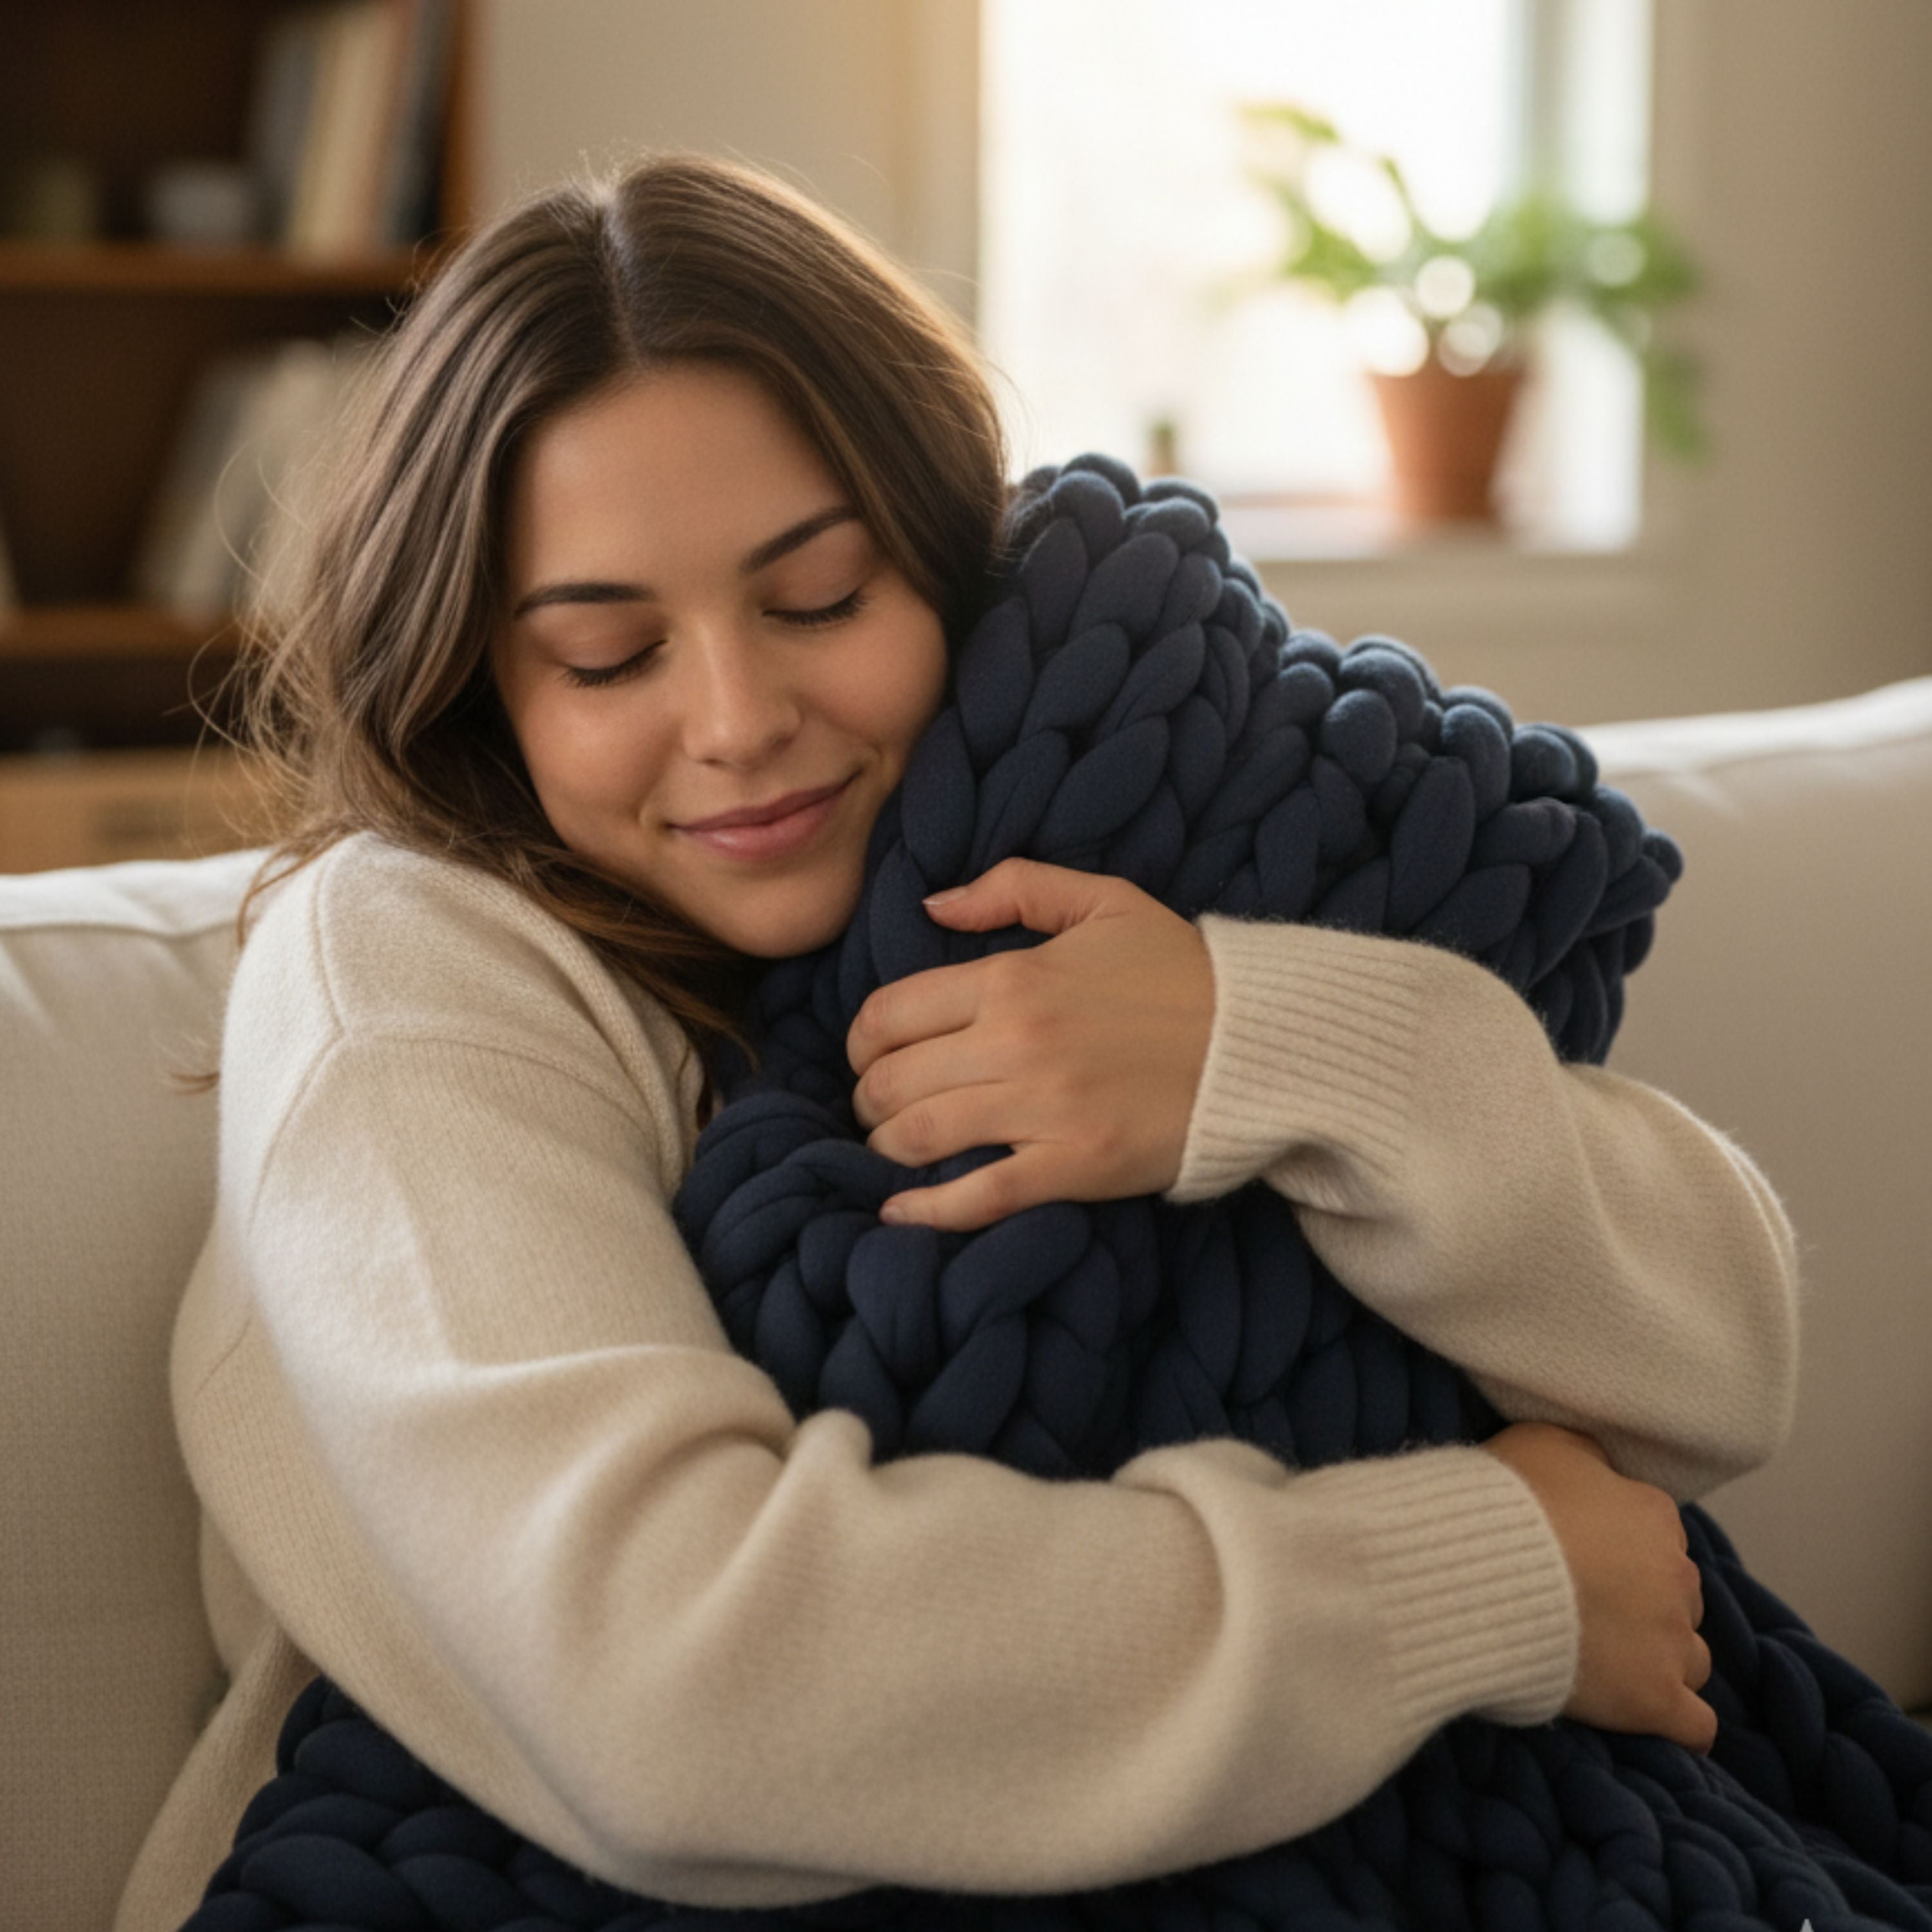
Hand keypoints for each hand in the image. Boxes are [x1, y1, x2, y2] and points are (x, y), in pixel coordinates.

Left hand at [845, 857, 1214, 1232]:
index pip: (890, 1014)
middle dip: (869, 1098)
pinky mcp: (1072, 1166)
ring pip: (919, 1136)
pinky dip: (927, 1210)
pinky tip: (899, 1212)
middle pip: (892, 1080)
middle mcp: (1015, 1043)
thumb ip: (1013, 888)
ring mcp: (1042, 1109)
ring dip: (887, 1147)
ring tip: (891, 1149)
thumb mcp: (1104, 901)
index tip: (869, 1055)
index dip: (861, 1041)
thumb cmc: (1182, 971)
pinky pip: (977, 1196)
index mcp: (1012, 978)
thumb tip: (934, 905)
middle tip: (878, 1107)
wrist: (1264, 1044)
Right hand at [1480, 1421, 1716, 1752]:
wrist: (1485, 1568)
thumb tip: (1598, 1467)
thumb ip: (1585, 1454)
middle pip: (1677, 1598)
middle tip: (1584, 1609)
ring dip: (1662, 1660)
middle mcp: (1676, 1577)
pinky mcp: (1655, 1699)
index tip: (1579, 1559)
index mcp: (1654, 1516)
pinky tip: (1652, 1716)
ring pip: (1693, 1658)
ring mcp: (1670, 1642)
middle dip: (1643, 1606)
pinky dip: (1680, 1722)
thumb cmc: (1508, 1500)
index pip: (1657, 1535)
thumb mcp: (1543, 1441)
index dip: (1618, 1549)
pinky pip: (1697, 1724)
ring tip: (1609, 1663)